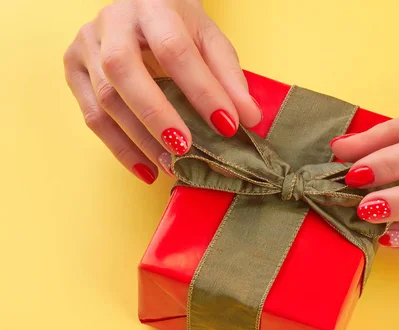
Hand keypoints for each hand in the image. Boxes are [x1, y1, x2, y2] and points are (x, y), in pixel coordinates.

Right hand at [64, 0, 260, 183]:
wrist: (139, 4)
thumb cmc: (177, 25)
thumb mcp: (210, 40)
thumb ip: (230, 77)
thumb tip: (249, 119)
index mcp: (152, 7)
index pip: (175, 50)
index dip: (202, 90)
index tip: (227, 125)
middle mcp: (112, 23)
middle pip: (124, 71)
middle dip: (157, 116)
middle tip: (186, 149)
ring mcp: (86, 45)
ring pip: (106, 99)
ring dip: (140, 141)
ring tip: (172, 167)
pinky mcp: (73, 69)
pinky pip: (92, 116)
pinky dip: (120, 148)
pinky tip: (146, 169)